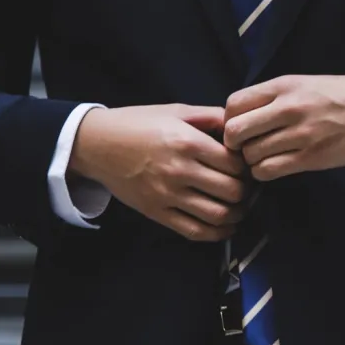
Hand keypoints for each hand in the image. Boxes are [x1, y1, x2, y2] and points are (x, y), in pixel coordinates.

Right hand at [69, 104, 250, 240]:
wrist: (97, 144)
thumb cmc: (139, 123)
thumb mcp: (176, 111)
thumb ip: (211, 117)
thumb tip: (240, 126)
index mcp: (187, 142)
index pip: (235, 163)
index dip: (248, 167)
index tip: (247, 166)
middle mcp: (180, 170)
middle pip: (232, 191)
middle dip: (246, 191)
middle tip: (247, 187)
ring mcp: (168, 195)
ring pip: (218, 215)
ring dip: (237, 214)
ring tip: (239, 207)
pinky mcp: (157, 213)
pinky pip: (194, 231)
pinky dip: (217, 234)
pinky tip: (225, 226)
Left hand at [223, 73, 344, 180]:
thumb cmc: (342, 94)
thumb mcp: (304, 83)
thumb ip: (273, 97)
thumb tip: (239, 116)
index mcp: (284, 86)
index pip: (233, 104)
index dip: (228, 120)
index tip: (240, 127)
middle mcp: (288, 108)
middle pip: (235, 132)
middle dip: (234, 144)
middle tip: (245, 147)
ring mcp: (300, 134)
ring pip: (250, 155)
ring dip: (251, 161)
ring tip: (264, 157)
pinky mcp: (311, 157)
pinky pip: (269, 171)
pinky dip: (265, 172)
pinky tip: (275, 166)